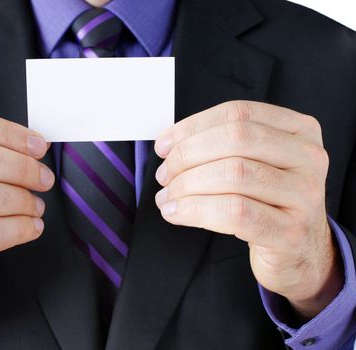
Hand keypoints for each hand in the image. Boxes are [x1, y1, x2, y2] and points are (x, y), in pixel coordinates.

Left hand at [154, 101, 342, 318]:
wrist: (299, 252)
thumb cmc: (266, 203)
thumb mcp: (253, 164)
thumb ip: (218, 146)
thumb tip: (169, 144)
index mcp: (298, 130)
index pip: (239, 112)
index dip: (193, 126)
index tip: (164, 145)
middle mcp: (308, 157)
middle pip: (236, 139)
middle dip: (188, 156)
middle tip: (164, 176)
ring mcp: (304, 196)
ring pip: (234, 174)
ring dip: (187, 185)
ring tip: (167, 197)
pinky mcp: (290, 232)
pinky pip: (234, 213)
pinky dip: (195, 210)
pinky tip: (176, 213)